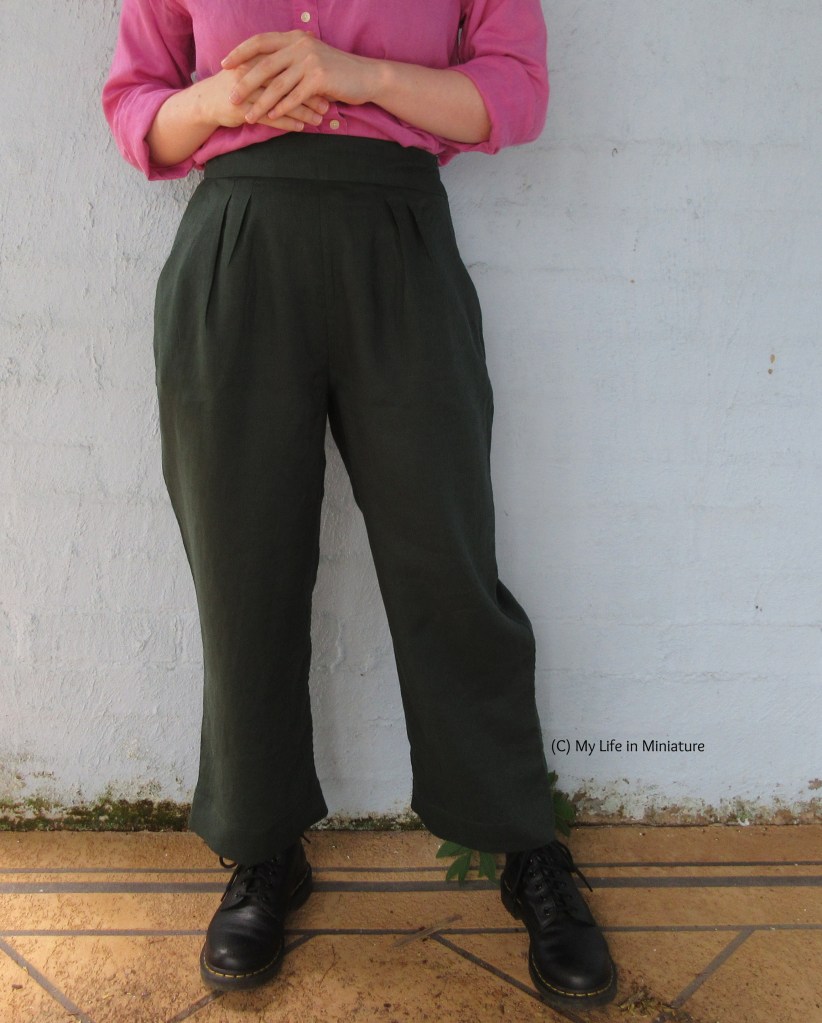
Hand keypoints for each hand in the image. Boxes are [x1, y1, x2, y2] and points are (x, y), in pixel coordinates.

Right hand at [194, 57, 329, 131]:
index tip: (326, 87)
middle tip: (327, 105)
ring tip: (319, 120)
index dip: (308, 77)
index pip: (288, 67)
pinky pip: (269, 117)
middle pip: (287, 84)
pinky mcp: (243, 110)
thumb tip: (300, 64)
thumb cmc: (235, 86)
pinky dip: (287, 123)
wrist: (207, 101)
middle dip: (309, 95)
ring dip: (302, 112)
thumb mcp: (252, 70)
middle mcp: (252, 73)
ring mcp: (247, 92)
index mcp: (257, 60)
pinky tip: (301, 128)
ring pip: (280, 102)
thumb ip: (273, 65)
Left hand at [220, 30, 381, 123]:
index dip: (241, 52)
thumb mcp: (311, 58)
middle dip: (245, 82)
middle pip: (264, 65)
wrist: (365, 76)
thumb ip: (290, 58)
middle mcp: (300, 46)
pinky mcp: (319, 79)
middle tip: (231, 96)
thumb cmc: (336, 71)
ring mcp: (310, 62)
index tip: (225, 64)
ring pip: (277, 84)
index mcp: (294, 38)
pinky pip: (294, 96)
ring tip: (248, 115)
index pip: (261, 41)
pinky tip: (271, 118)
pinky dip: (281, 109)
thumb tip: (266, 67)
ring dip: (261, 102)